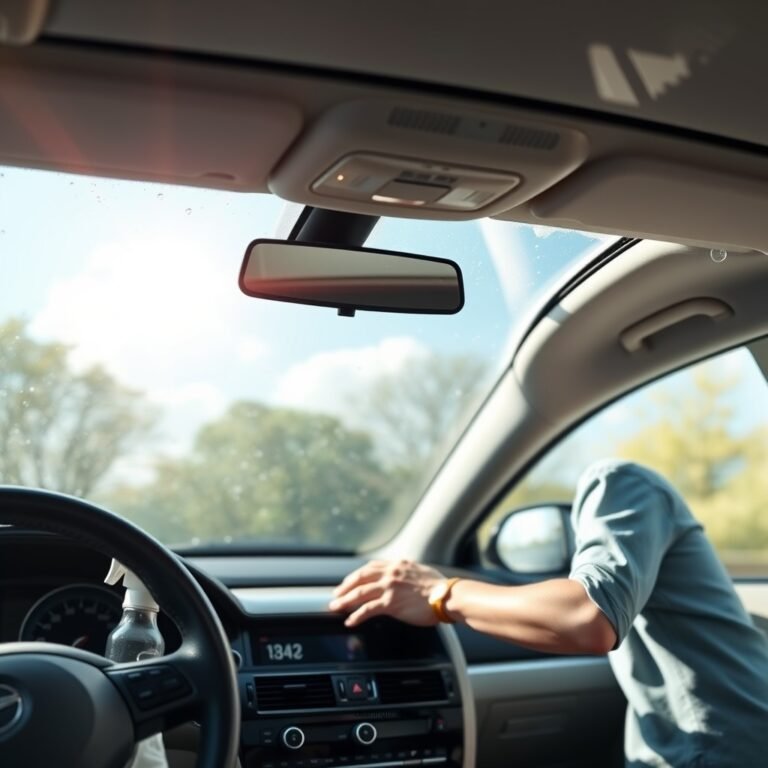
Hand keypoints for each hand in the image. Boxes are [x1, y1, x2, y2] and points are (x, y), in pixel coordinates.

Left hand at [329, 559, 446, 626]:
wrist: (447, 596)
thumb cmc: (439, 587)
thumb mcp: (419, 571)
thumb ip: (405, 572)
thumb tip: (400, 577)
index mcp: (397, 565)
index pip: (370, 567)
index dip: (356, 575)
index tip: (349, 581)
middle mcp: (391, 573)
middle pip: (360, 578)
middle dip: (345, 586)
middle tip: (336, 594)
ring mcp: (390, 588)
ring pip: (360, 593)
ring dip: (345, 600)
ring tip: (336, 607)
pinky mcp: (391, 604)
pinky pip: (368, 610)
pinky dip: (356, 615)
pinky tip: (350, 620)